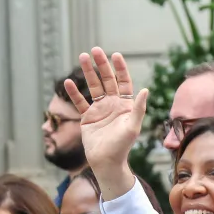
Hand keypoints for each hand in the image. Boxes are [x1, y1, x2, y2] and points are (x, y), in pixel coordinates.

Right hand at [64, 48, 148, 177]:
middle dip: (101, 65)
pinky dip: (74, 93)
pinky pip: (79, 102)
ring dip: (87, 73)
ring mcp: (99, 110)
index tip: (115, 55)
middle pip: (107, 80)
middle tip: (94, 50)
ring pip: (93, 87)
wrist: (106, 162)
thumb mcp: (132, 127)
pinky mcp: (87, 118)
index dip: (120, 68)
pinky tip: (68, 82)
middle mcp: (112, 104)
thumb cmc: (122, 146)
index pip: (123, 82)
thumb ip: (138, 108)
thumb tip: (146, 90)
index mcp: (125, 105)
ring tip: (81, 57)